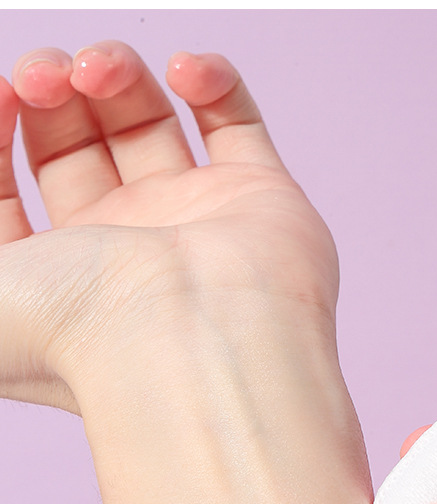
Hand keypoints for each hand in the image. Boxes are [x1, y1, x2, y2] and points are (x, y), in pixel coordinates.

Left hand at [0, 40, 342, 439]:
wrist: (193, 347)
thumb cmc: (77, 332)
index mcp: (54, 277)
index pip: (9, 183)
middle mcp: (124, 249)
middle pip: (78, 143)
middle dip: (51, 91)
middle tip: (47, 79)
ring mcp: (195, 220)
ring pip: (151, 122)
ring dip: (117, 74)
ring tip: (100, 72)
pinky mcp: (259, 198)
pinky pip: (235, 121)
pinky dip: (210, 79)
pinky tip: (182, 71)